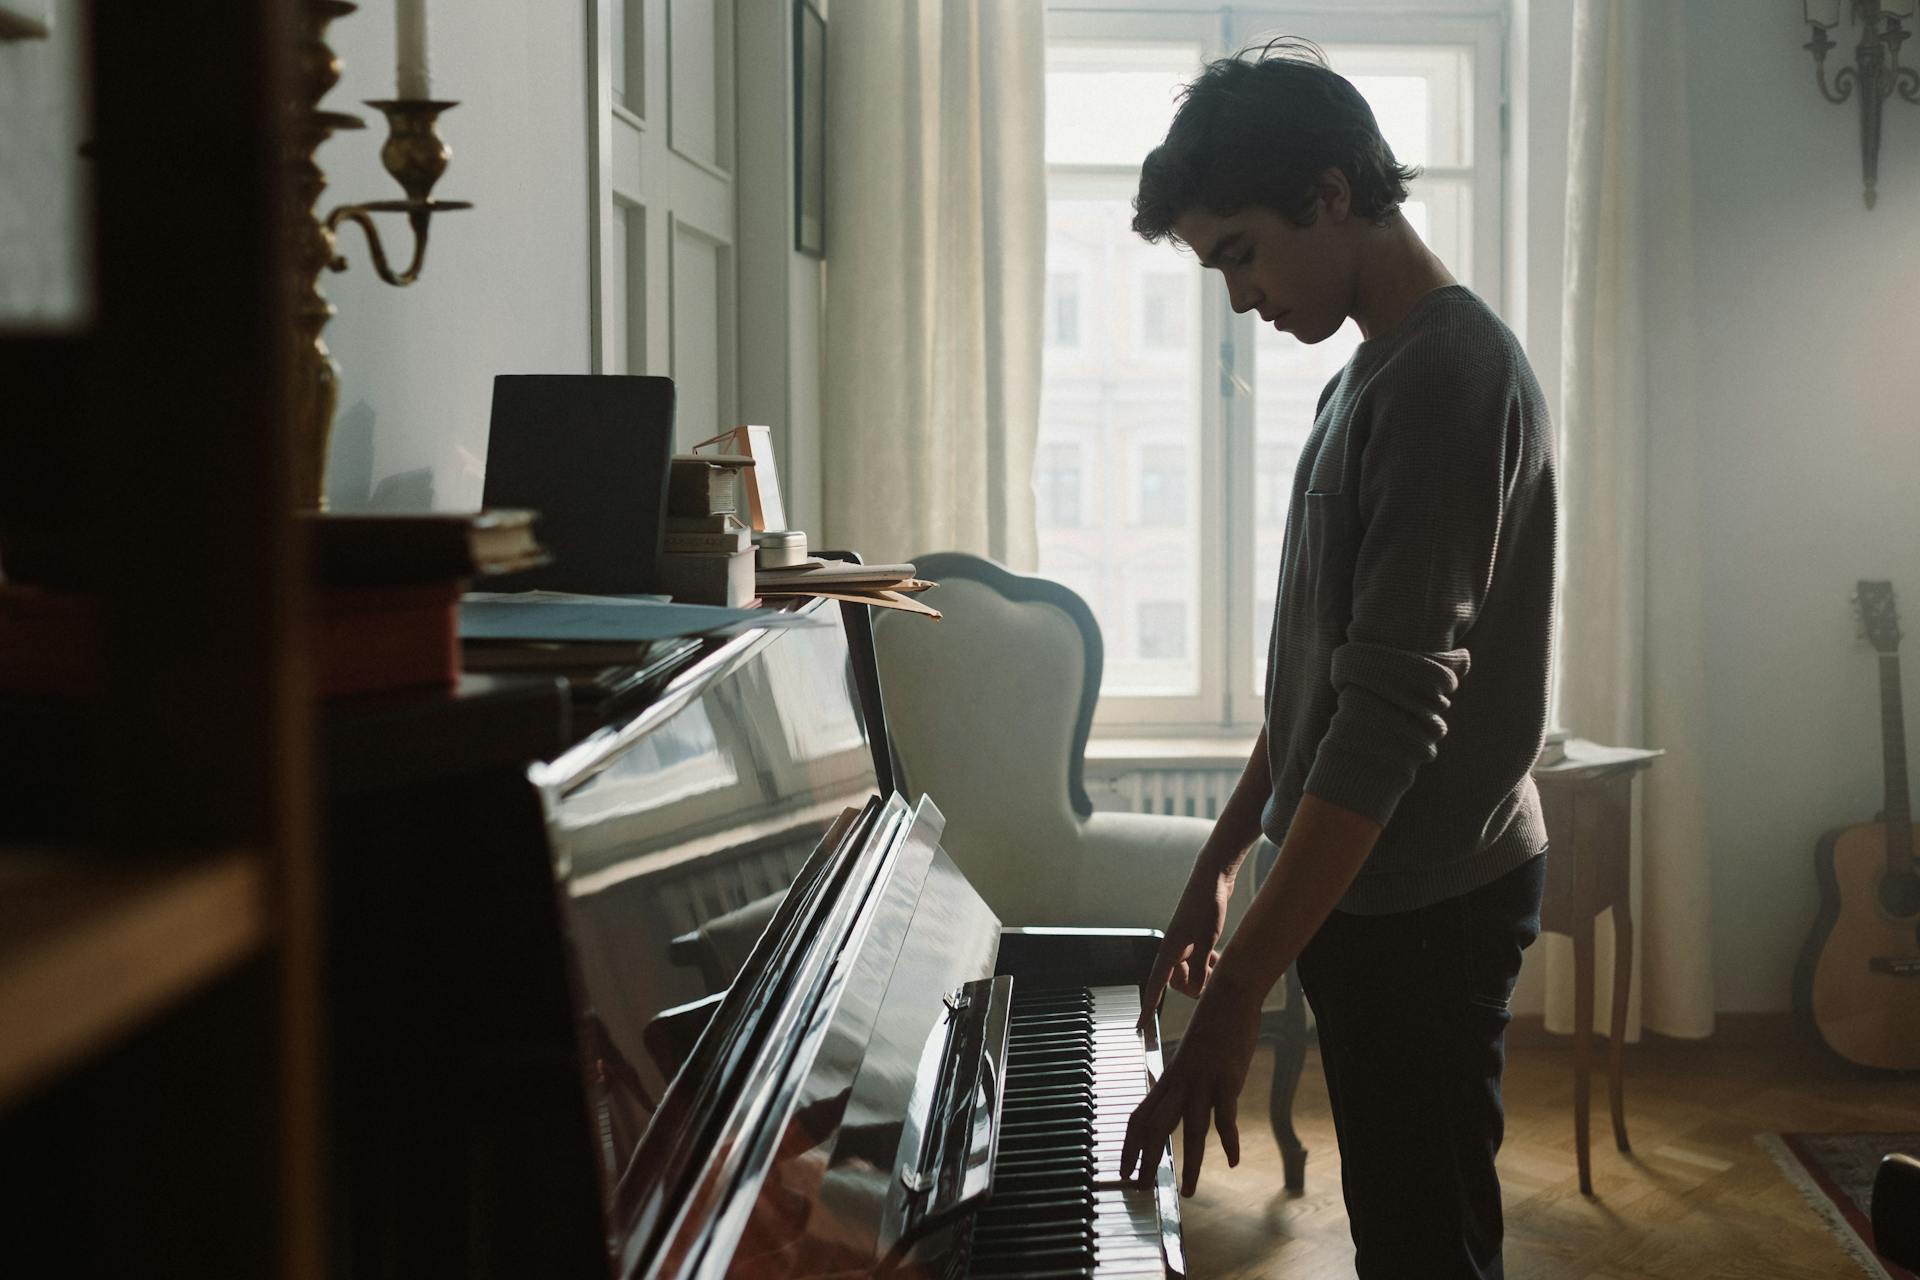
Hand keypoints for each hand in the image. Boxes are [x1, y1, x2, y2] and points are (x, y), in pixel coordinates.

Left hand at [1120, 972, 1261, 1195]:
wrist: (1228, 994)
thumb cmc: (1213, 1023)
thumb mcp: (1191, 1055)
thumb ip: (1187, 1079)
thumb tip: (1188, 1100)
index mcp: (1169, 1078)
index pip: (1139, 1117)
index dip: (1130, 1145)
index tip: (1125, 1170)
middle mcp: (1179, 1082)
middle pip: (1154, 1128)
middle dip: (1146, 1161)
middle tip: (1141, 1188)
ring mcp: (1202, 1081)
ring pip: (1188, 1130)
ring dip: (1188, 1164)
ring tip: (1188, 1191)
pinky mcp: (1226, 1079)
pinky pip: (1225, 1117)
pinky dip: (1229, 1142)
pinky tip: (1231, 1161)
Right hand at [1137, 864, 1235, 1024]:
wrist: (1212, 877)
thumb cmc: (1207, 905)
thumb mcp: (1208, 940)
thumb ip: (1201, 967)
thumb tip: (1197, 991)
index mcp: (1171, 950)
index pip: (1156, 986)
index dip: (1147, 1008)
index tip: (1139, 1028)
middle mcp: (1173, 948)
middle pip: (1178, 982)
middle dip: (1194, 986)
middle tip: (1212, 978)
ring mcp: (1183, 943)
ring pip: (1190, 972)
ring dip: (1204, 973)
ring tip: (1218, 963)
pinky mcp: (1194, 937)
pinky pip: (1196, 961)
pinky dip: (1207, 963)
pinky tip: (1218, 956)